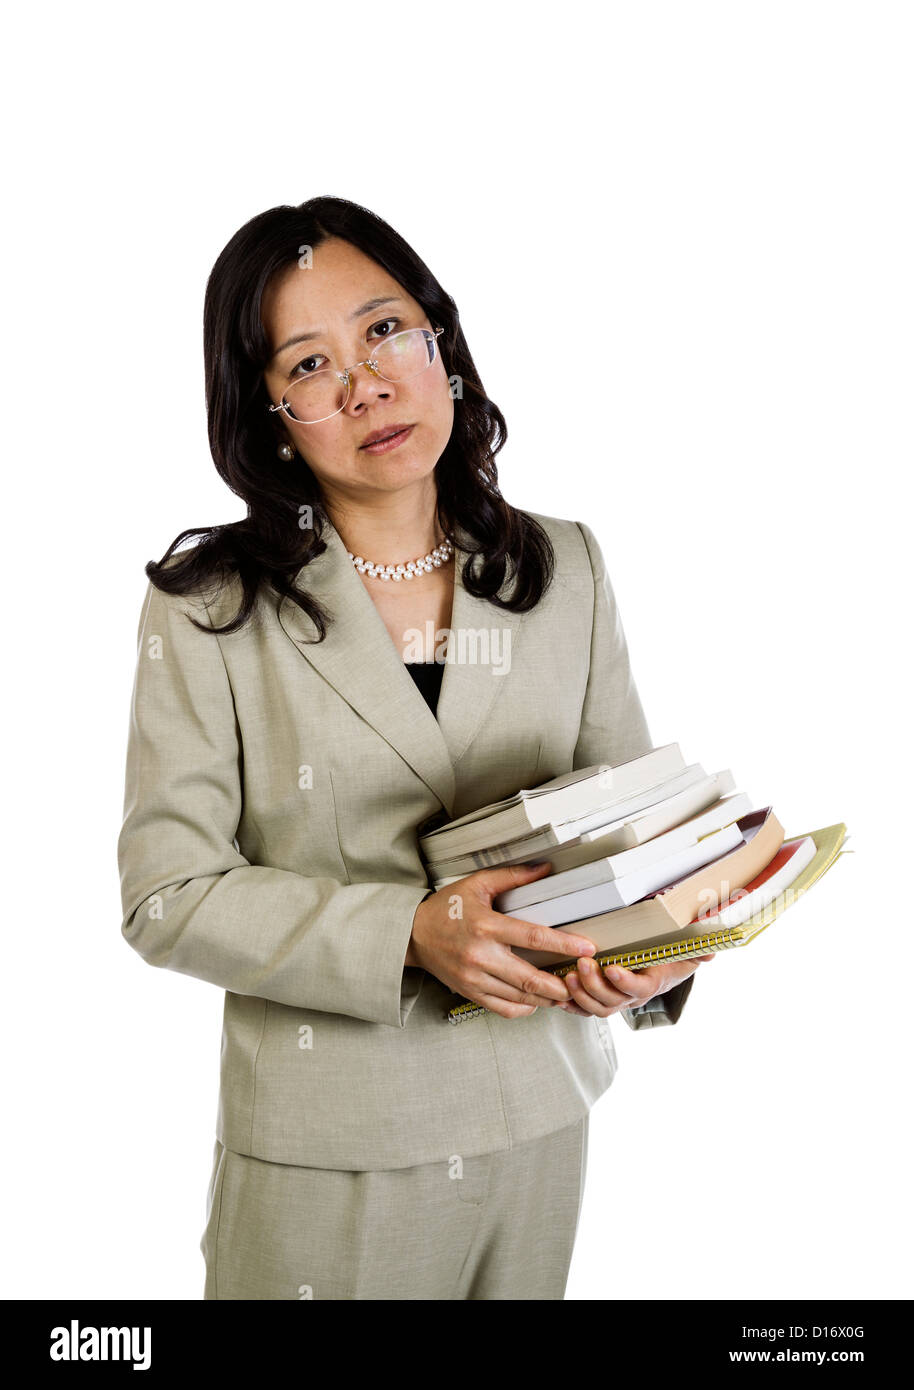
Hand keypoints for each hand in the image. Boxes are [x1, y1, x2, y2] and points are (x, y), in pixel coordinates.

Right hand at [407, 862, 598, 1019]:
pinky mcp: (469, 992)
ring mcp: (474, 978)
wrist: (412, 934)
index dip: (563, 944)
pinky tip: (536, 1002)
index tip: (586, 947)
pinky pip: (502, 1008)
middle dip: (559, 984)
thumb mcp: (477, 885)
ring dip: (546, 999)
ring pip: (519, 997)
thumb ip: (512, 877)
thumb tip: (544, 868)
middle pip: (529, 977)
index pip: (533, 937)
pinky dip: (523, 1009)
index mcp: (486, 926)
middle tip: (580, 982)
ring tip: (566, 995)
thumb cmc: (446, 908)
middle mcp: (481, 956)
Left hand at [558, 954, 714, 1016]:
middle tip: (582, 964)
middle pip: (612, 1001)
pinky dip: (571, 1005)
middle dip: (595, 984)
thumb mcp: (688, 951)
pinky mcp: (600, 1001)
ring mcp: (616, 1001)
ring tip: (567, 974)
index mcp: (652, 984)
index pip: (640, 988)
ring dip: (580, 993)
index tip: (612, 969)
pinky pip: (584, 1010)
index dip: (626, 982)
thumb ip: (698, 949)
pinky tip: (558, 995)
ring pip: (596, 1007)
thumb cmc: (670, 957)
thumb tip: (711, 950)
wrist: (662, 970)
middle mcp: (632, 998)